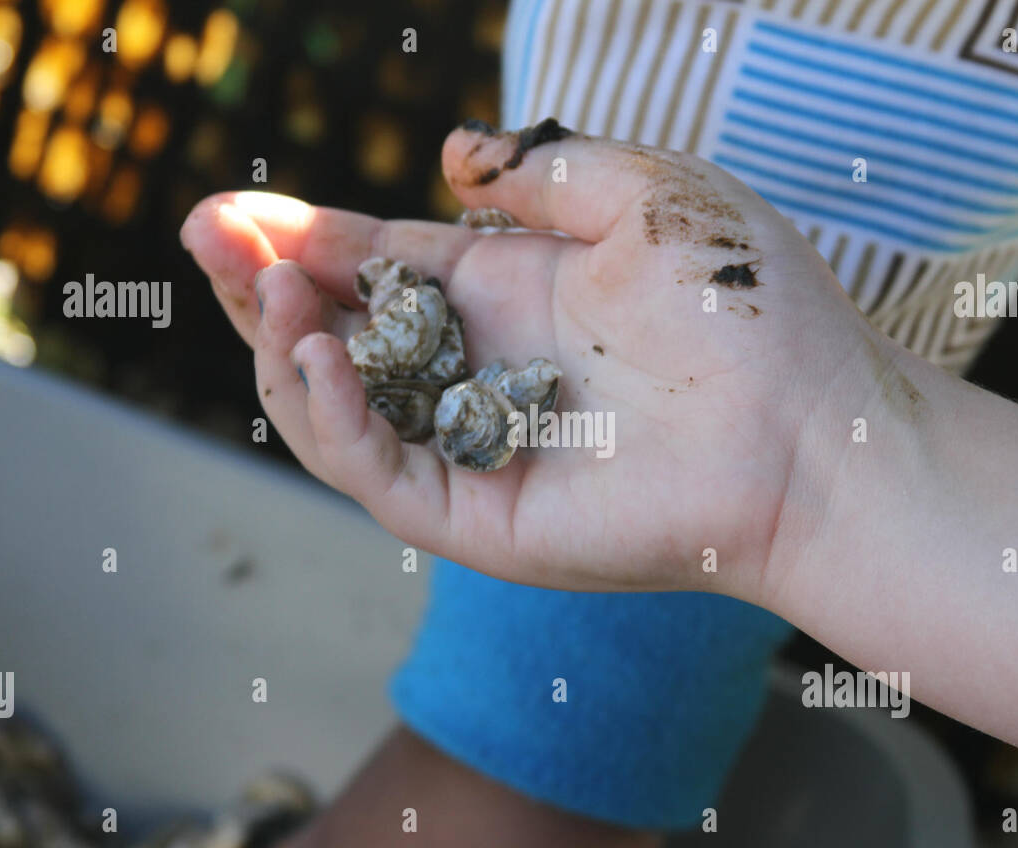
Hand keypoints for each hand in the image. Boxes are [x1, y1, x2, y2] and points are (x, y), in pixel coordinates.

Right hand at [180, 123, 877, 600]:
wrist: (811, 427)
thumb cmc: (747, 308)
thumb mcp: (643, 196)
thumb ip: (541, 173)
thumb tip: (449, 161)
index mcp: (513, 293)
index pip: (381, 266)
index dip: (306, 238)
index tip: (235, 211)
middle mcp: (481, 369)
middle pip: (341, 333)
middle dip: (264, 286)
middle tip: (206, 236)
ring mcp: (475, 446)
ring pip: (339, 408)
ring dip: (283, 345)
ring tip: (268, 285)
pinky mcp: (481, 516)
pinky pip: (380, 472)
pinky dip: (332, 419)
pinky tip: (317, 352)